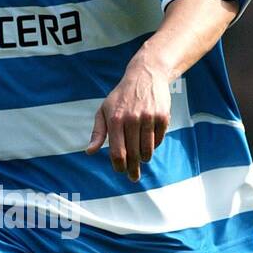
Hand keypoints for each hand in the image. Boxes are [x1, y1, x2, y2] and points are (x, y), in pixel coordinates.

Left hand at [85, 62, 170, 182]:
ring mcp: (148, 118)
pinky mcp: (162, 117)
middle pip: (133, 154)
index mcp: (115, 119)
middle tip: (133, 178)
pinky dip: (153, 146)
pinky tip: (149, 143)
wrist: (146, 75)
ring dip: (144, 159)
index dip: (119, 166)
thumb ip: (98, 132)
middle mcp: (132, 119)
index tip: (120, 171)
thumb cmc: (121, 97)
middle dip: (133, 169)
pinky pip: (158, 140)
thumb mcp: (104, 110)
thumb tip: (89, 152)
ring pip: (147, 150)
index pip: (117, 152)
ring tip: (141, 160)